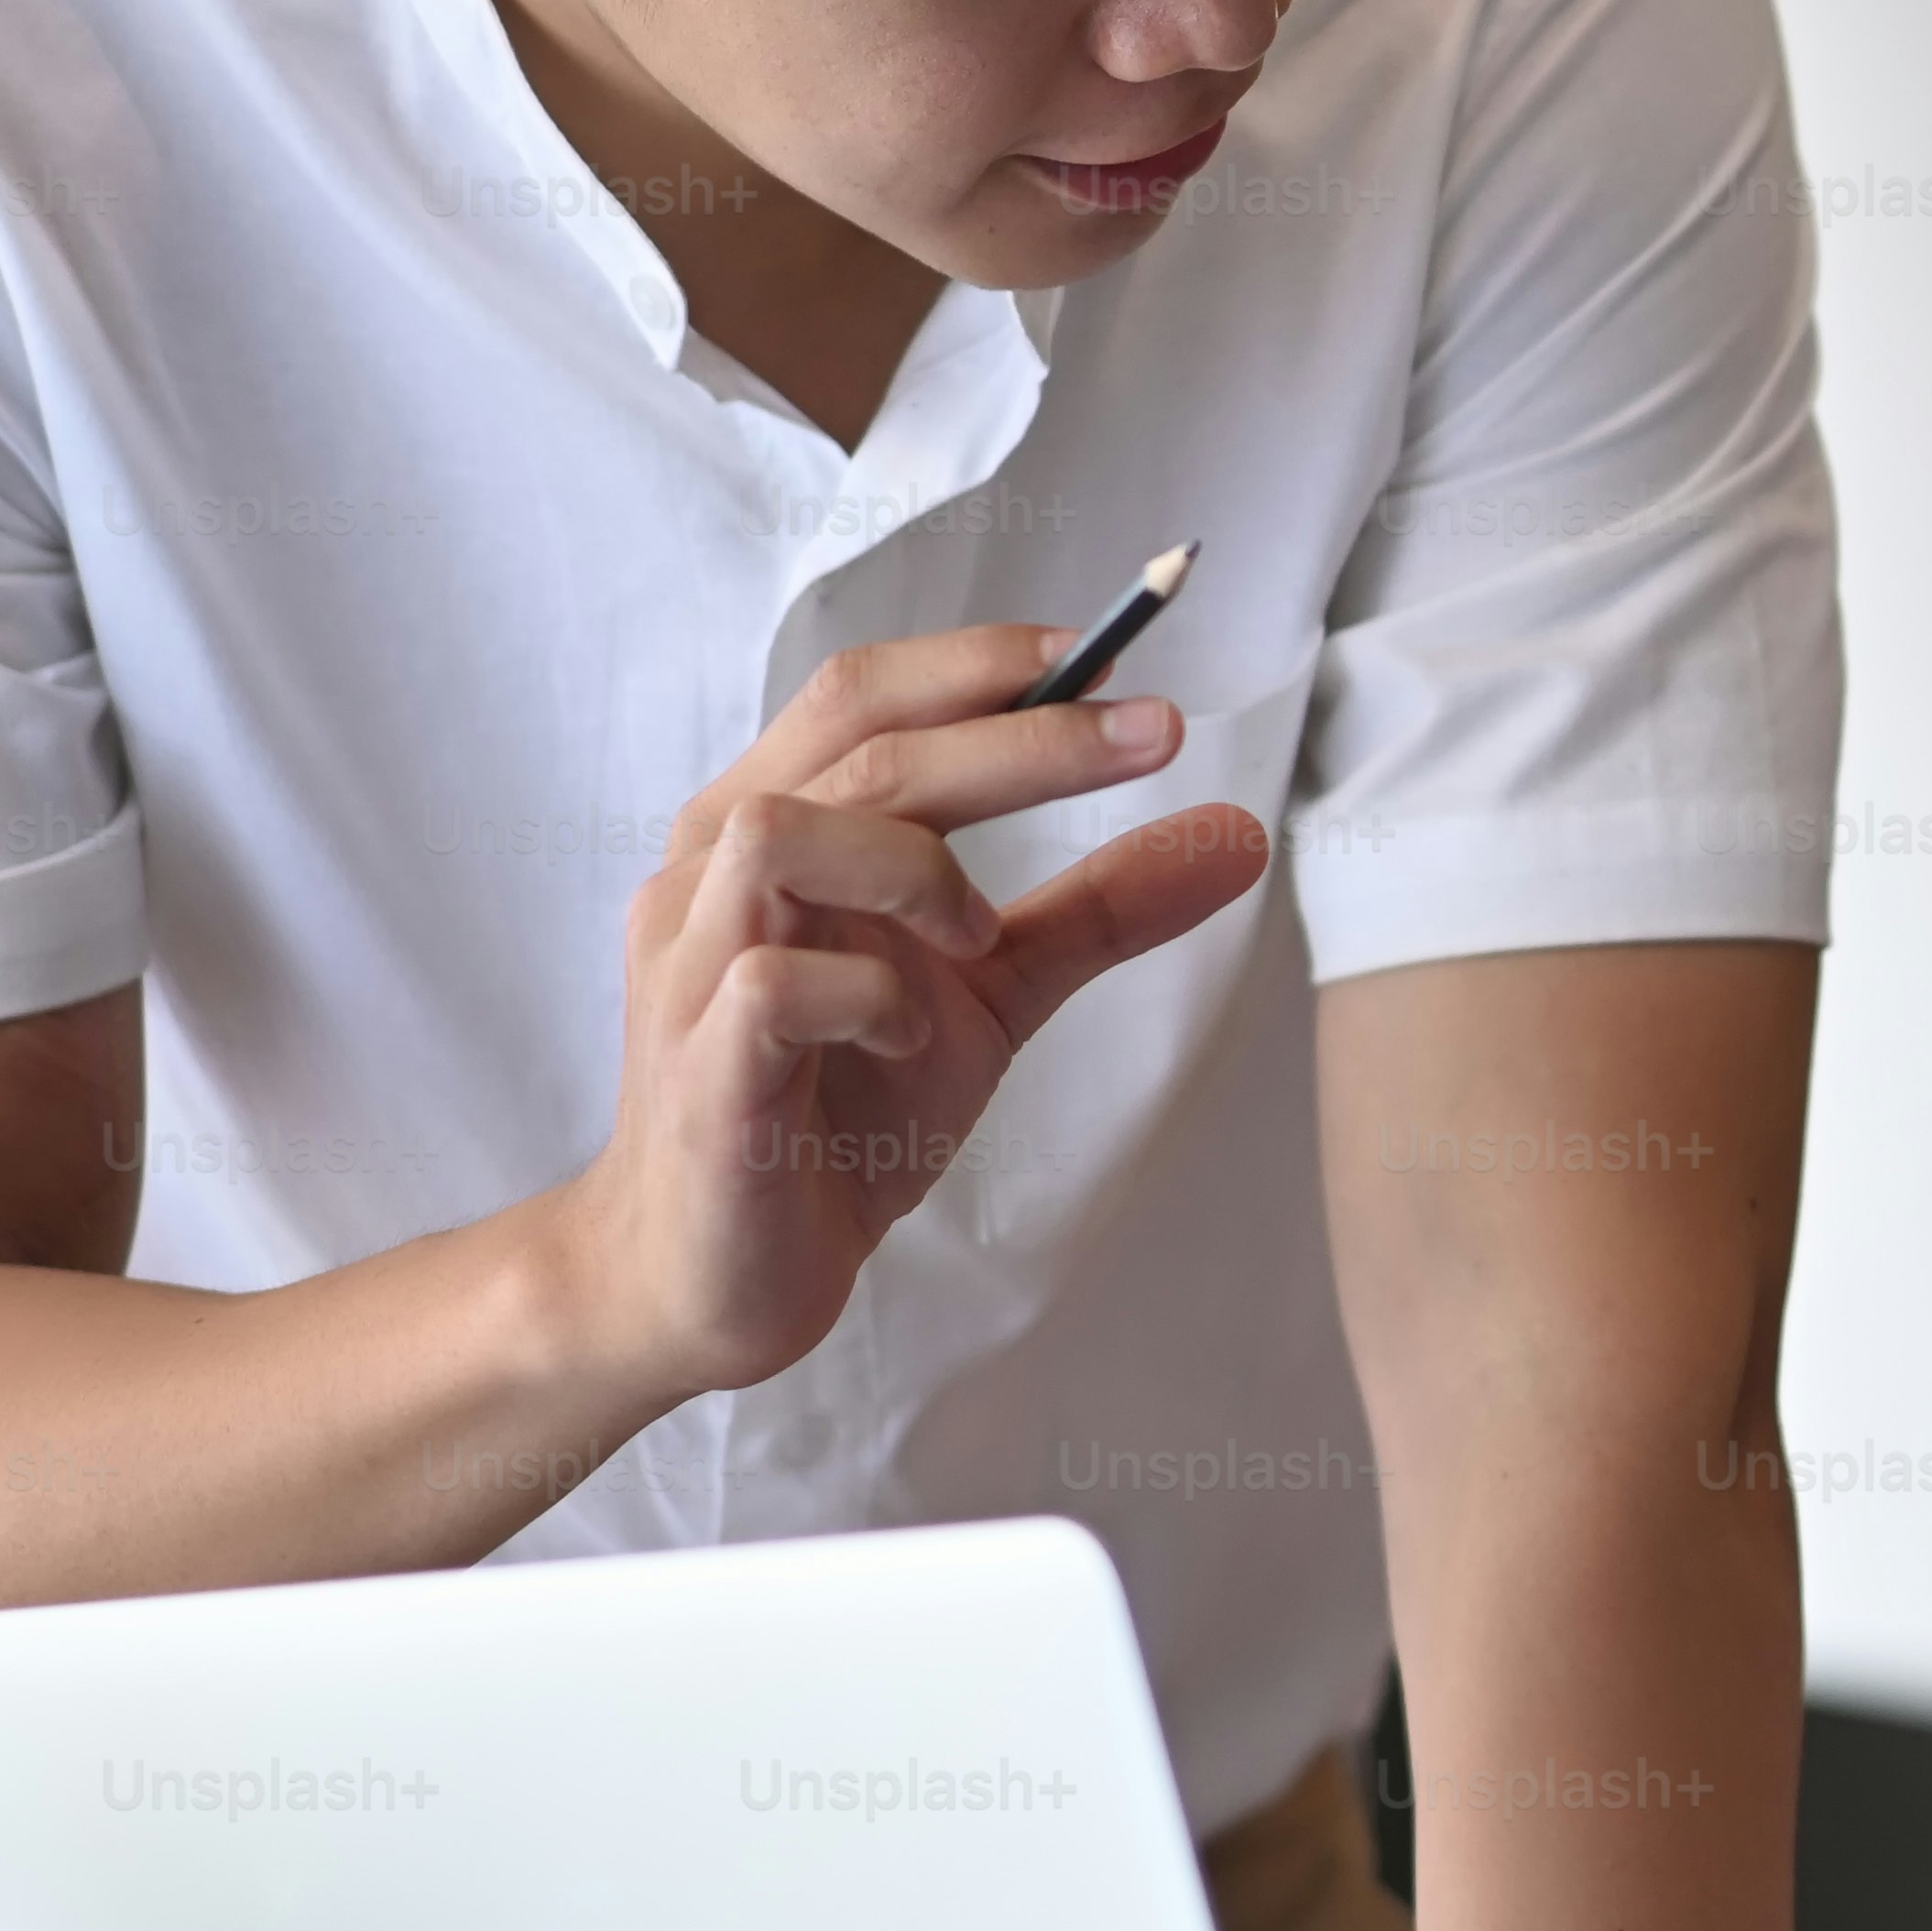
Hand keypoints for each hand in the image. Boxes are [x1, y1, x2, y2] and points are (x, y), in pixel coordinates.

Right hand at [549, 622, 1271, 1395]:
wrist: (719, 1276)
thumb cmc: (839, 1115)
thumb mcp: (990, 996)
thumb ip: (1094, 911)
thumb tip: (1240, 832)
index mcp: (770, 832)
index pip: (862, 694)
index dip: (981, 664)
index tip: (1112, 654)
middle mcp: (712, 873)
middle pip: (855, 739)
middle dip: (1018, 734)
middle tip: (1156, 736)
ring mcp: (691, 966)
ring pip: (783, 831)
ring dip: (916, 865)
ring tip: (980, 939)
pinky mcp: (700, 1067)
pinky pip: (773, 985)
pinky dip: (869, 995)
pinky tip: (907, 1040)